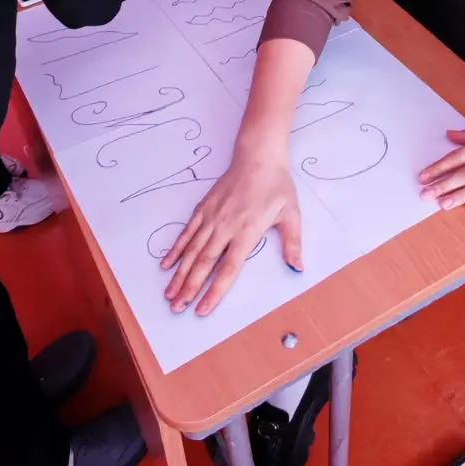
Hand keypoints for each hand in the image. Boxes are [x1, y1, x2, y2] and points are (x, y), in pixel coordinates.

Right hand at [162, 153, 301, 313]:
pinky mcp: (203, 208)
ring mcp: (211, 217)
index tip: (202, 309)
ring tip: (169, 294)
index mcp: (247, 232)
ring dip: (179, 274)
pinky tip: (166, 264)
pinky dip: (176, 250)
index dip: (214, 291)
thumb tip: (298, 267)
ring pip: (192, 251)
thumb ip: (292, 243)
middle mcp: (225, 227)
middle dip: (189, 288)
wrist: (258, 156)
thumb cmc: (277, 185)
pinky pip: (186, 233)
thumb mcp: (291, 214)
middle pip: (204, 264)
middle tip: (177, 308)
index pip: (228, 269)